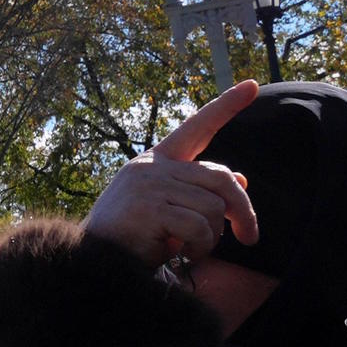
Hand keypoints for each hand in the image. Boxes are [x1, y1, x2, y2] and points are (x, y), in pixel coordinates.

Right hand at [83, 80, 263, 270]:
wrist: (94, 262)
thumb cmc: (134, 235)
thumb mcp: (170, 207)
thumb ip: (200, 190)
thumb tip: (242, 178)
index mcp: (157, 161)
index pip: (197, 127)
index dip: (226, 106)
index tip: (252, 85)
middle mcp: (152, 166)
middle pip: (221, 178)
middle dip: (242, 211)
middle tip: (251, 237)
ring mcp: (149, 185)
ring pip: (213, 207)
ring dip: (212, 237)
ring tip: (191, 248)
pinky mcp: (149, 208)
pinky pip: (199, 227)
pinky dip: (199, 248)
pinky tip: (181, 254)